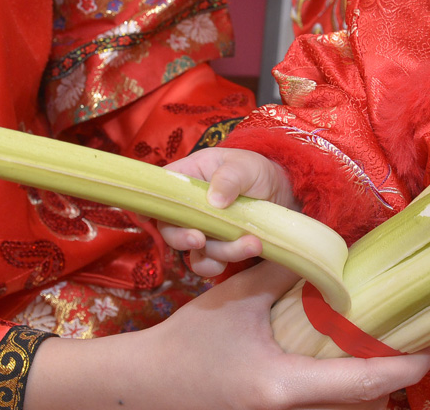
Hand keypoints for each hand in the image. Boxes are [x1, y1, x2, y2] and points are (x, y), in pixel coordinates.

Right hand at [26, 260, 429, 409]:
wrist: (143, 385)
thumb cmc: (188, 342)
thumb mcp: (237, 298)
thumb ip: (285, 274)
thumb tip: (331, 254)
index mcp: (284, 385)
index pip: (363, 381)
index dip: (406, 365)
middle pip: (362, 403)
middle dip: (397, 377)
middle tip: (423, 342)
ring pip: (343, 409)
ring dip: (372, 384)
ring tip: (394, 347)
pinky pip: (322, 406)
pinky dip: (345, 388)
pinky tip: (352, 359)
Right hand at [160, 148, 297, 276]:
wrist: (283, 195)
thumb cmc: (258, 172)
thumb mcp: (246, 166)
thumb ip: (230, 177)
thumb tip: (213, 200)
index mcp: (188, 177)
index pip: (159, 188)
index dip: (150, 202)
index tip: (146, 217)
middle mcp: (188, 206)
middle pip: (168, 226)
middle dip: (181, 237)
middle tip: (199, 240)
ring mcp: (201, 228)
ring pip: (193, 249)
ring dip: (220, 251)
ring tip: (252, 243)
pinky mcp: (215, 247)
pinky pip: (207, 263)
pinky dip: (221, 263)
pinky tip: (247, 251)